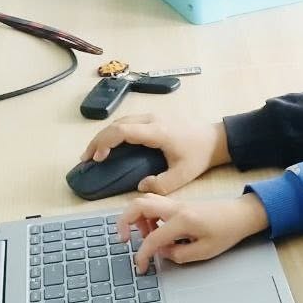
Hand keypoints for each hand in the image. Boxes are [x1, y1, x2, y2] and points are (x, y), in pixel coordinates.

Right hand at [81, 113, 229, 194]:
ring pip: (120, 121)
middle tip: (86, 159)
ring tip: (93, 153)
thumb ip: (161, 184)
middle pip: (116, 124)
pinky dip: (114, 133)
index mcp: (157, 131)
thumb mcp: (183, 175)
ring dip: (104, 136)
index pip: (122, 131)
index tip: (97, 159)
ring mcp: (153, 116)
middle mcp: (152, 120)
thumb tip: (140, 186)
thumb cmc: (200, 155)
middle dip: (98, 140)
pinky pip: (128, 122)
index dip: (105, 143)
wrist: (216, 139)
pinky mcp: (154, 118)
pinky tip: (109, 145)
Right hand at [117, 192, 268, 269]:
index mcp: (182, 220)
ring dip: (136, 219)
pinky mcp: (178, 204)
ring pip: (144, 202)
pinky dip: (147, 216)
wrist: (241, 214)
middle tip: (124, 240)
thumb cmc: (227, 231)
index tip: (140, 267)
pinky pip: (154, 205)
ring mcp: (176, 203)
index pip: (152, 238)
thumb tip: (160, 252)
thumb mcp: (204, 251)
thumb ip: (178, 254)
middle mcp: (175, 207)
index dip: (142, 255)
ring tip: (146, 237)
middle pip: (138, 205)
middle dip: (123, 222)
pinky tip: (157, 230)